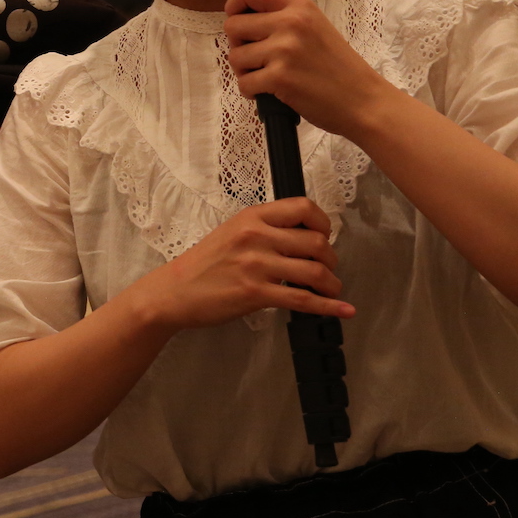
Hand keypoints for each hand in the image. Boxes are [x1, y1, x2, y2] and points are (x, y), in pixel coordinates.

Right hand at [127, 197, 352, 332]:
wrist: (175, 291)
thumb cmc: (203, 264)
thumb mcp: (232, 232)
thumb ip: (265, 229)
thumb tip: (303, 237)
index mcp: (251, 217)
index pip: (303, 208)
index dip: (324, 223)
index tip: (325, 236)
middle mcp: (256, 237)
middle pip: (316, 242)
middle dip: (331, 258)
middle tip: (326, 268)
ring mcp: (256, 265)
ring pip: (315, 272)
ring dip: (331, 283)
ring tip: (330, 289)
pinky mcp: (255, 294)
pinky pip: (303, 300)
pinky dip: (329, 307)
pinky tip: (342, 310)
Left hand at [223, 0, 399, 138]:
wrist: (364, 100)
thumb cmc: (338, 68)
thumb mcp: (315, 27)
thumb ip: (283, 18)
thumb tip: (241, 20)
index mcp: (298, 6)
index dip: (233, 7)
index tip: (240, 24)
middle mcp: (290, 22)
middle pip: (232, 26)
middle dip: (239, 45)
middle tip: (259, 59)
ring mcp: (284, 49)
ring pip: (234, 57)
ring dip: (246, 72)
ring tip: (269, 77)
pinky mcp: (280, 77)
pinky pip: (243, 83)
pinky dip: (252, 92)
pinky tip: (272, 92)